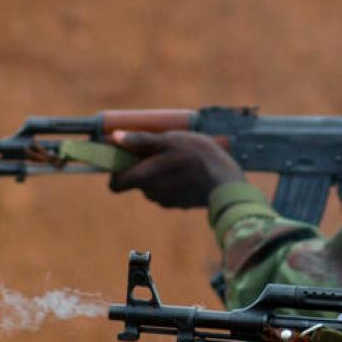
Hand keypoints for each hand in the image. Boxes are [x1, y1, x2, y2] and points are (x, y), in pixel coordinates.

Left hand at [107, 130, 244, 207]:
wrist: (226, 183)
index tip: (126, 156)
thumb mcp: (169, 140)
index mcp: (144, 178)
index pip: (115, 184)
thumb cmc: (197, 157)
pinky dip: (174, 181)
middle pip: (137, 181)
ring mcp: (168, 201)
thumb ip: (141, 141)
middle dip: (144, 167)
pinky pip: (170, 191)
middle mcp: (152, 193)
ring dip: (161, 173)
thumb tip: (114, 137)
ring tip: (179, 157)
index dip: (117, 170)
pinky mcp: (182, 204)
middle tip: (160, 149)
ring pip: (154, 186)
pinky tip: (190, 170)